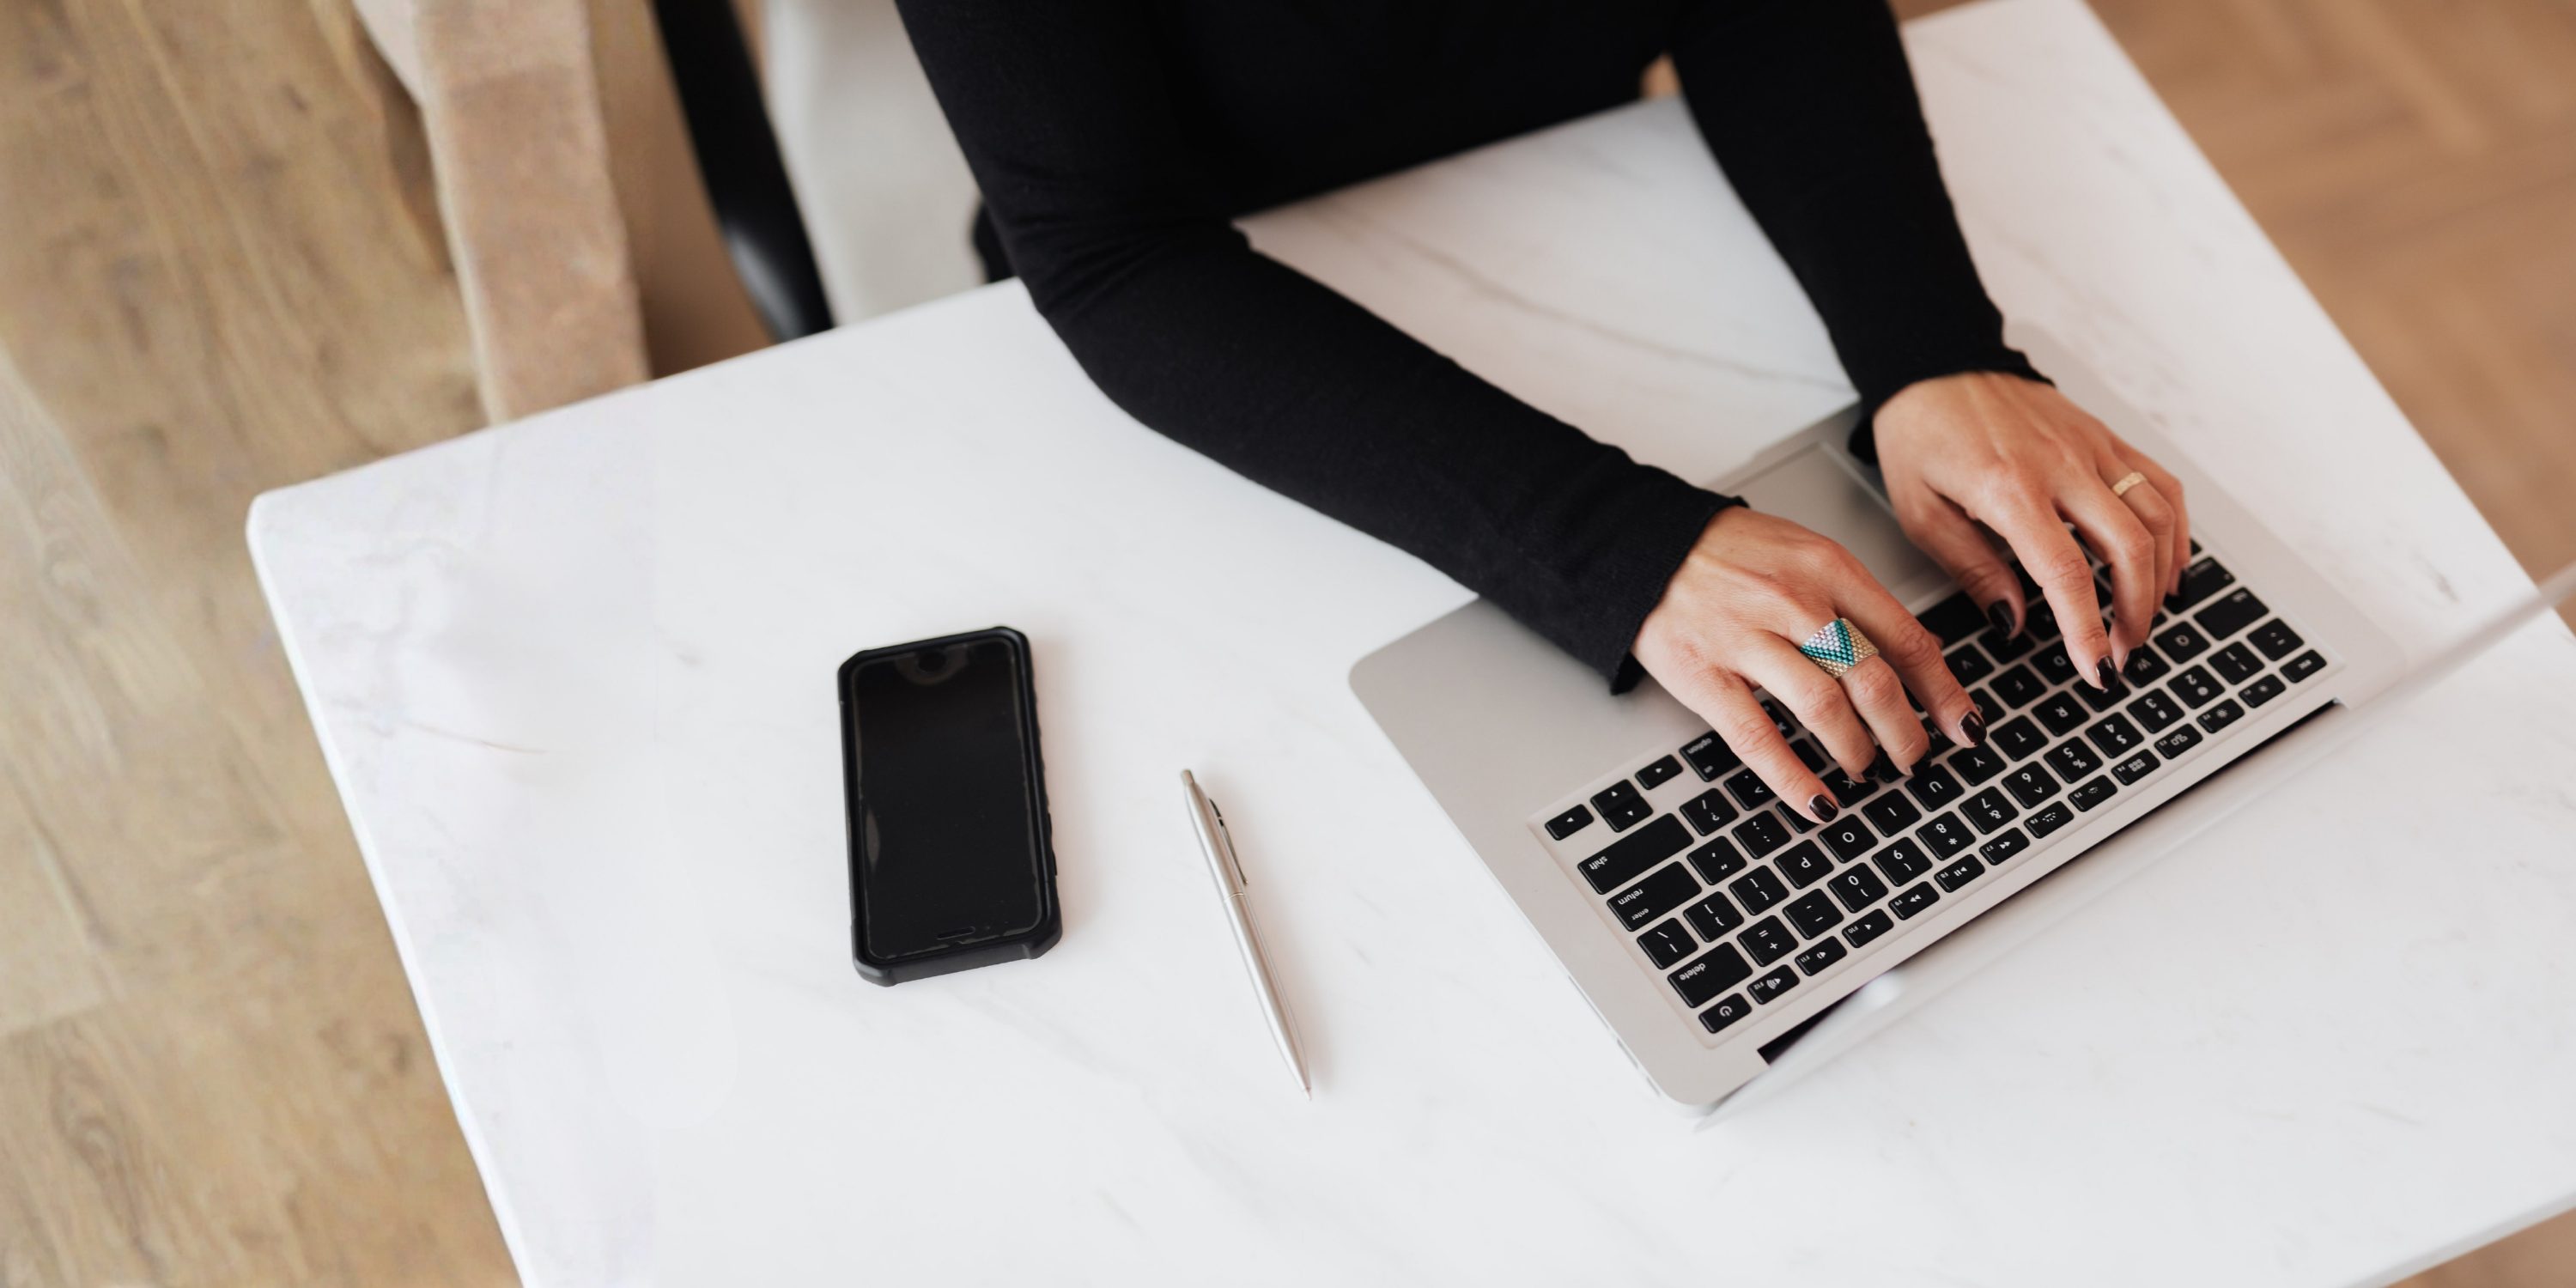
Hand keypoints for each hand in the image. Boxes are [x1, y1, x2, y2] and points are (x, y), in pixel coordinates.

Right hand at [1635, 508, 1982, 822]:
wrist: (1642, 545)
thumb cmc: (1728, 553)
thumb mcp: (1806, 554)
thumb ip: (1858, 601)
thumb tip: (1917, 653)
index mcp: (1828, 569)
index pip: (1906, 638)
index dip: (1942, 691)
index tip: (1963, 724)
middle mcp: (1794, 603)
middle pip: (1873, 679)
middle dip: (1905, 732)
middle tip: (1915, 757)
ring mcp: (1748, 640)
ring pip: (1825, 709)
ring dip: (1857, 752)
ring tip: (1865, 769)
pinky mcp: (1706, 676)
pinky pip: (1759, 738)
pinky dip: (1794, 778)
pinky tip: (1817, 800)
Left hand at [1873, 372, 2188, 685]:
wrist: (1934, 364)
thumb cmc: (1919, 435)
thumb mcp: (1921, 512)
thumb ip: (1973, 569)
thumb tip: (2015, 621)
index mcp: (2010, 488)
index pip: (2068, 573)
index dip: (2089, 630)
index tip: (2099, 669)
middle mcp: (2061, 464)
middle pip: (2129, 548)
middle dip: (2135, 612)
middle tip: (2122, 653)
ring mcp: (2091, 446)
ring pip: (2156, 517)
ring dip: (2159, 577)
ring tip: (2142, 619)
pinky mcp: (2104, 435)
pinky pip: (2159, 483)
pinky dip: (2175, 529)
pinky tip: (2167, 564)